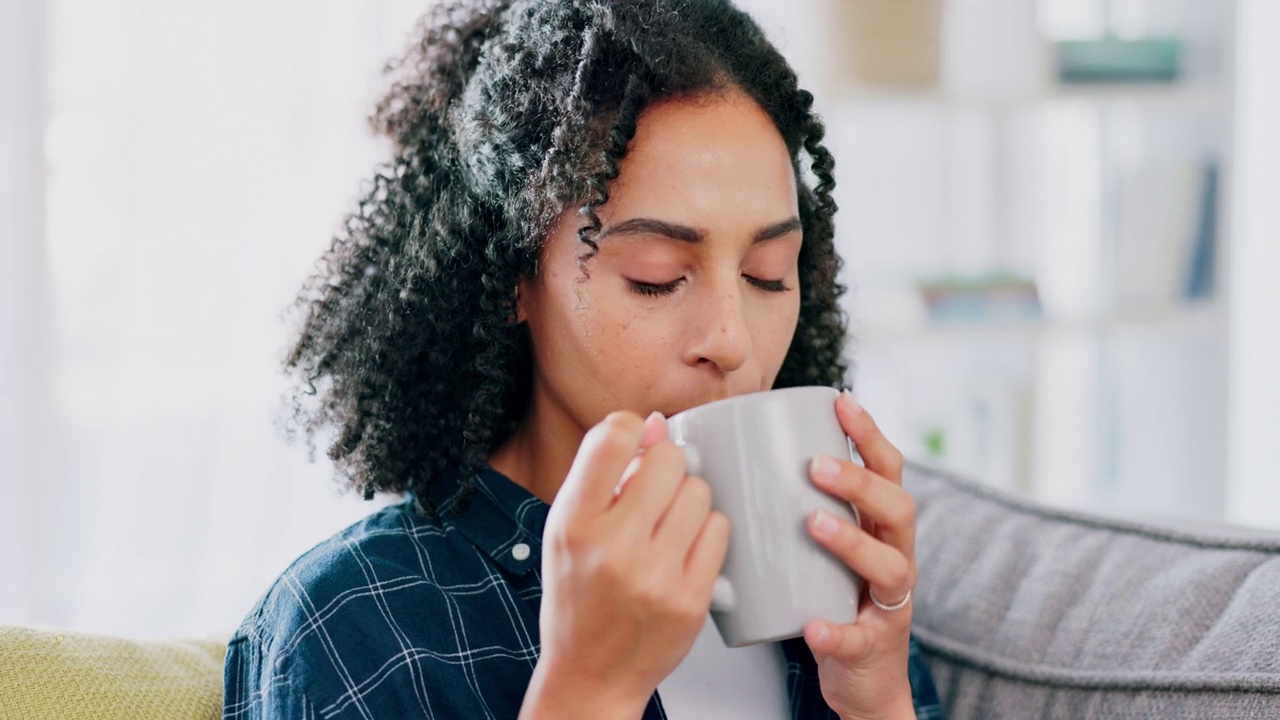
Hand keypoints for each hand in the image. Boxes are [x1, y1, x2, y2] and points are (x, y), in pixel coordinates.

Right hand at [522, 411, 729, 718]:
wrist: (591, 673)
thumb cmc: (579, 594)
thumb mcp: (568, 529)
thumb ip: (604, 474)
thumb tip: (655, 423)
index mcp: (573, 523)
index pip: (613, 436)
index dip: (632, 430)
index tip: (635, 445)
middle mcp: (612, 547)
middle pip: (668, 459)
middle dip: (666, 467)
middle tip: (654, 493)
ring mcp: (655, 576)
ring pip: (699, 492)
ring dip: (688, 500)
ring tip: (667, 526)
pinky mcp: (690, 600)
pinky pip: (719, 530)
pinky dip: (706, 532)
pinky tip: (685, 550)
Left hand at [804, 392, 916, 719]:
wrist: (860, 678)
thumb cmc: (829, 596)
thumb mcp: (819, 546)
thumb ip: (790, 507)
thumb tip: (723, 458)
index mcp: (881, 525)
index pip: (888, 470)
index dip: (870, 435)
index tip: (841, 401)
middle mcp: (897, 556)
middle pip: (898, 508)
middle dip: (859, 482)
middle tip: (815, 466)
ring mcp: (890, 603)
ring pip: (891, 567)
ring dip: (852, 541)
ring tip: (813, 524)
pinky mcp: (874, 647)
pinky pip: (860, 638)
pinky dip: (838, 631)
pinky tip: (814, 625)